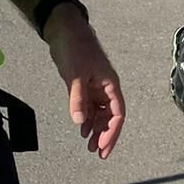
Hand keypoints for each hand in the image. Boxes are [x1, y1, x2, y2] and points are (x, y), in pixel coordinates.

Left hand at [46, 11, 126, 158]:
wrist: (65, 31)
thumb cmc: (76, 48)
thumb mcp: (76, 75)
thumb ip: (78, 98)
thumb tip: (80, 122)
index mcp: (110, 85)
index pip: (117, 114)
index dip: (112, 132)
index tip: (104, 148)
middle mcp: (106, 88)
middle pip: (110, 117)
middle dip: (105, 135)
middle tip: (97, 153)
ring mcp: (95, 88)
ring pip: (99, 114)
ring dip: (96, 129)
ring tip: (89, 145)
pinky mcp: (84, 86)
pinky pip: (89, 107)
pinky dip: (86, 119)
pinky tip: (82, 129)